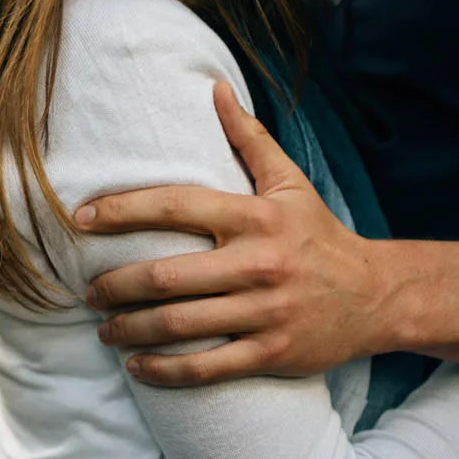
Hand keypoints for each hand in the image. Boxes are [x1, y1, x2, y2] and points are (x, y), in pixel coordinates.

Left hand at [76, 82, 393, 385]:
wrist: (378, 296)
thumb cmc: (319, 236)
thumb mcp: (290, 183)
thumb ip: (249, 138)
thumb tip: (214, 88)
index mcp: (254, 216)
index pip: (174, 206)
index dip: (121, 210)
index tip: (80, 218)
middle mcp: (257, 263)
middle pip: (164, 275)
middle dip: (114, 285)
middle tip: (88, 291)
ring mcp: (265, 312)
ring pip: (178, 325)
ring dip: (129, 329)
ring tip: (104, 329)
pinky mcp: (271, 353)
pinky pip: (205, 368)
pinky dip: (164, 370)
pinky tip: (136, 365)